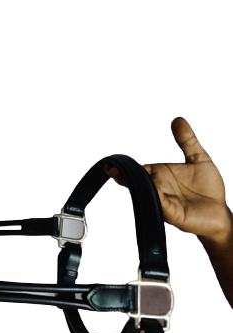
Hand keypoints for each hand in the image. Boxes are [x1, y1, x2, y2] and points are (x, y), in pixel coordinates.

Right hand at [104, 117, 230, 243]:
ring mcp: (163, 200)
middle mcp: (158, 187)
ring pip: (145, 192)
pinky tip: (153, 189)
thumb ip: (187, 140)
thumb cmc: (208, 189)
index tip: (112, 163)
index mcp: (160, 175)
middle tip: (112, 169)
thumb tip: (178, 119)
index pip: (138, 168)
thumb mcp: (199, 159)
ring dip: (135, 186)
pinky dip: (156, 197)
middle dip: (123, 176)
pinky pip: (161, 204)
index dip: (124, 166)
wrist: (221, 212)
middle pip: (136, 180)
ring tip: (122, 177)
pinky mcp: (172, 213)